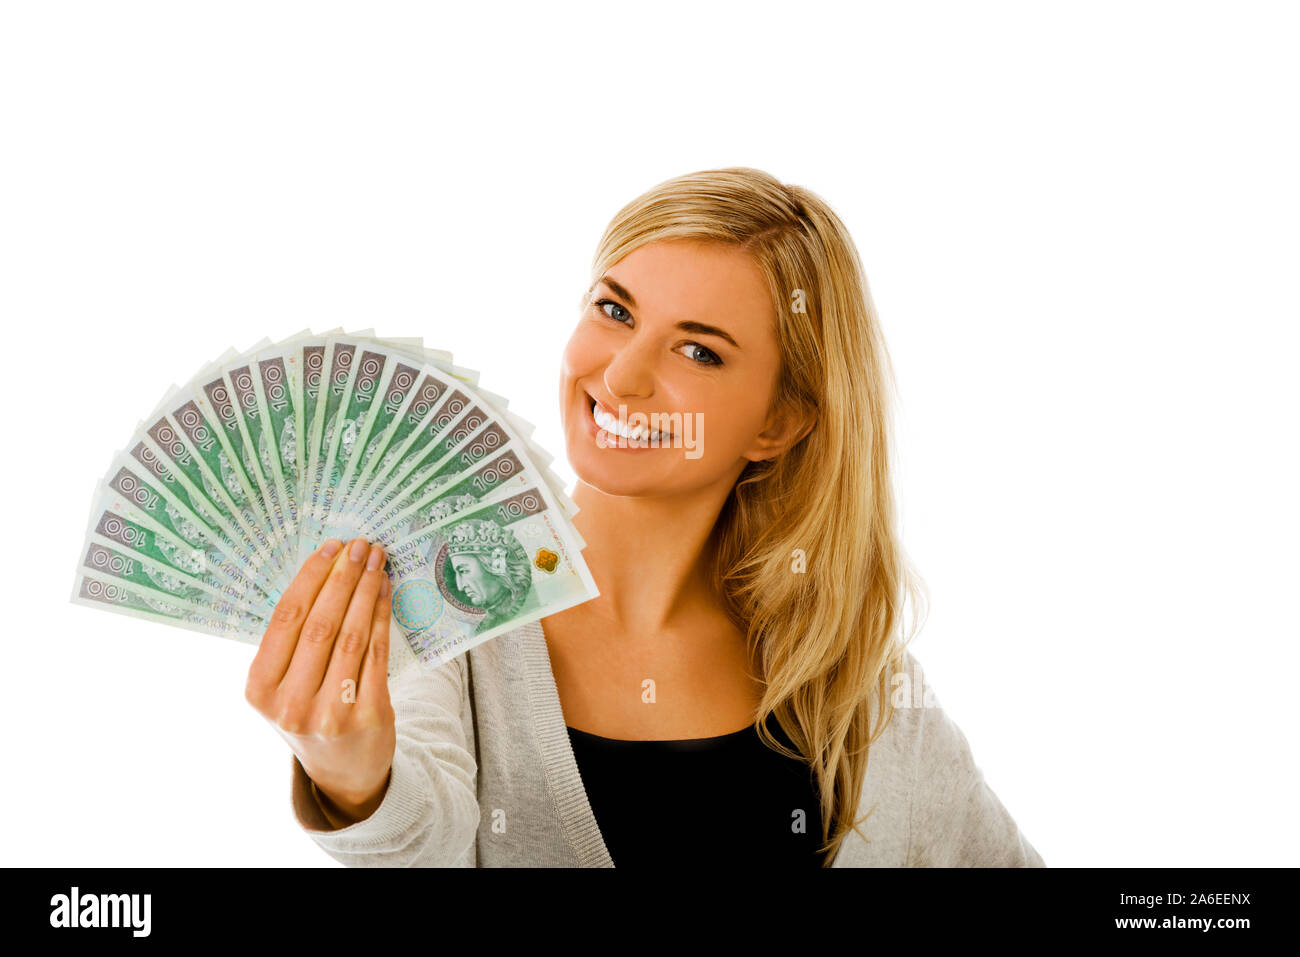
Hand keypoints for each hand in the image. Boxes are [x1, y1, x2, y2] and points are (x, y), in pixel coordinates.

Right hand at [245, 537, 395, 822]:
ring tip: (378, 562)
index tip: (331, 548)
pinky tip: (386, 593)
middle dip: (344, 577)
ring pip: (353, 635)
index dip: (311, 578)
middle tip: (361, 545)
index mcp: (260, 689)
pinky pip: (378, 653)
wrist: (343, 772)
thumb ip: (292, 641)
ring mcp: (330, 712)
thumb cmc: (310, 712)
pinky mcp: (368, 715)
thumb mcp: (282, 685)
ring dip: (367, 591)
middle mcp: (290, 704)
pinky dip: (383, 617)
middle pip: (321, 624)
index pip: (286, 619)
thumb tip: (324, 569)